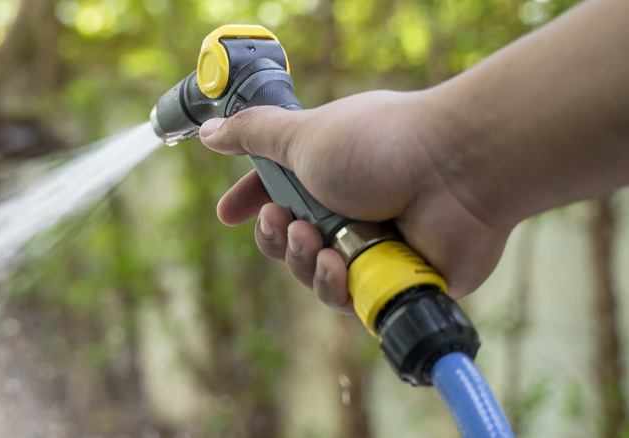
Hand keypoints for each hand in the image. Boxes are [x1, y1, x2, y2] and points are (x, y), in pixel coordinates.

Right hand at [199, 90, 512, 312]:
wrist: (456, 172)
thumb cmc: (381, 146)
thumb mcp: (304, 136)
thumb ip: (254, 136)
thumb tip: (209, 131)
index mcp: (328, 172)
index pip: (275, 193)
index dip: (250, 204)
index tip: (227, 214)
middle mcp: (350, 209)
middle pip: (290, 243)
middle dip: (277, 238)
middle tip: (286, 223)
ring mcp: (374, 247)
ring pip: (314, 276)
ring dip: (304, 261)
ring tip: (318, 241)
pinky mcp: (394, 281)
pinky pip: (347, 300)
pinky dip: (337, 284)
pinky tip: (342, 265)